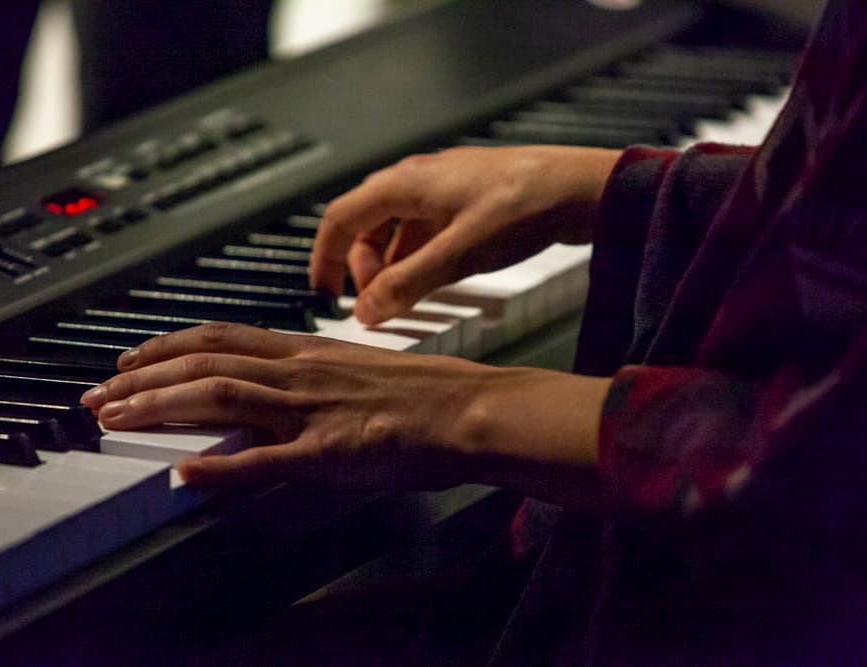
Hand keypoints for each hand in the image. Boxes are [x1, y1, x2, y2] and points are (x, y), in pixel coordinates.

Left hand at [79, 323, 609, 494]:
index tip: (132, 357)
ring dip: (158, 405)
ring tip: (114, 417)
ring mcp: (312, 409)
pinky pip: (265, 459)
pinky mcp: (330, 451)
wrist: (471, 410)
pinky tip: (182, 472)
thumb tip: (276, 386)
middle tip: (98, 393)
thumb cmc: (424, 392)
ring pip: (220, 394)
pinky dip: (220, 465)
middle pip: (204, 361)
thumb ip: (311, 377)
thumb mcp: (357, 371)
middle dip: (141, 375)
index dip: (167, 345)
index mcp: (307, 351)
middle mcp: (300, 370)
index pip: (221, 338)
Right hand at [310, 145, 619, 323]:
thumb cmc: (523, 207)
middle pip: (367, 225)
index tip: (324, 293)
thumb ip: (407, 285)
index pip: (340, 218)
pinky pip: (426, 231)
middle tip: (374, 305)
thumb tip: (365, 313)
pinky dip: (419, 258)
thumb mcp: (458, 254)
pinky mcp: (468, 201)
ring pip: (398, 230)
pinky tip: (433, 280)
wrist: (583, 189)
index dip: (326, 257)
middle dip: (363, 267)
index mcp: (405, 184)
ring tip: (403, 298)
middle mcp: (418, 181)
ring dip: (392, 265)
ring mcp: (444, 189)